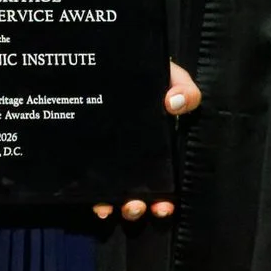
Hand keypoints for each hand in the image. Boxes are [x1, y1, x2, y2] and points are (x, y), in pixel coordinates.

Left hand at [95, 63, 198, 220]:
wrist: (113, 63)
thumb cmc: (144, 74)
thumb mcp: (169, 75)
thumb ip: (182, 86)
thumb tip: (175, 104)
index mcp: (156, 145)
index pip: (163, 177)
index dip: (164, 197)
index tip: (164, 204)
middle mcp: (134, 157)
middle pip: (139, 191)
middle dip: (140, 207)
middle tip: (138, 207)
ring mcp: (110, 159)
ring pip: (116, 192)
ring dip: (122, 206)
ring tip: (123, 206)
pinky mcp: (88, 157)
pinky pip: (91, 182)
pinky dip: (96, 197)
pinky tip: (98, 202)